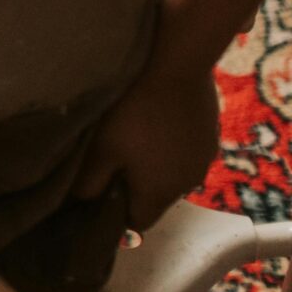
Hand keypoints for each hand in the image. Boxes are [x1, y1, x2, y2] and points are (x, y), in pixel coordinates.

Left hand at [75, 52, 220, 226]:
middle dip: (135, 187)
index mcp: (160, 194)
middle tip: (113, 160)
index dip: (117, 214)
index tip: (101, 194)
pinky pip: (187, 154)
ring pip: (173, 176)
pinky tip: (156, 123)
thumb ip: (90, 182)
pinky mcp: (211, 138)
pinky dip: (171, 147)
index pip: (139, 222)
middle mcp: (188, 185)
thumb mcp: (101, 148)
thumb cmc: (132, 112)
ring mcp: (204, 161)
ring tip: (135, 138)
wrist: (177, 69)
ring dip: (155, 166)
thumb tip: (81, 204)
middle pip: (157, 199)